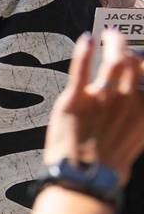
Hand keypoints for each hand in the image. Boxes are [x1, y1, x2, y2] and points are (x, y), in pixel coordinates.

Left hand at [44, 31, 143, 180]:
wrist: (84, 177)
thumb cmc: (110, 158)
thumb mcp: (137, 134)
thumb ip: (141, 110)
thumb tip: (140, 92)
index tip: (140, 55)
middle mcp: (127, 100)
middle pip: (133, 61)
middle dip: (127, 46)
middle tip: (118, 38)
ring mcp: (102, 99)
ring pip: (113, 61)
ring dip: (112, 43)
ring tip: (107, 35)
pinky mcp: (75, 100)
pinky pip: (81, 69)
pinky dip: (84, 51)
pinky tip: (86, 39)